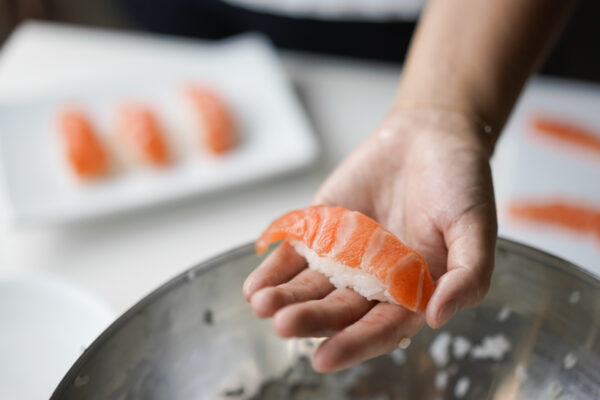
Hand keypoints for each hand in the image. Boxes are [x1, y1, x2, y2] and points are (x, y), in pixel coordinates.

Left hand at [243, 108, 496, 371]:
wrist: (430, 134)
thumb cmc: (461, 182)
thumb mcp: (476, 229)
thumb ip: (467, 276)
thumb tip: (437, 318)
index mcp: (412, 291)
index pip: (380, 328)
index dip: (354, 344)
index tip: (323, 358)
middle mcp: (374, 280)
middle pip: (338, 310)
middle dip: (311, 320)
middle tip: (284, 325)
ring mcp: (344, 254)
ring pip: (311, 285)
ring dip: (285, 298)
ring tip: (261, 305)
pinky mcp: (322, 226)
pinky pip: (296, 252)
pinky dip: (275, 267)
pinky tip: (255, 284)